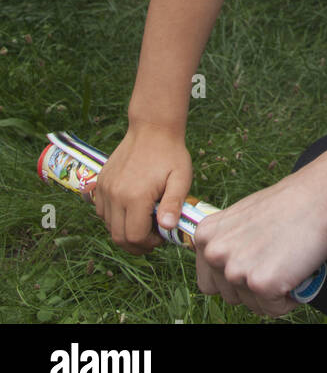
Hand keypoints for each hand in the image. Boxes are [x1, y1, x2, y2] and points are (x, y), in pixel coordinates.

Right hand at [94, 123, 191, 253]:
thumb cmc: (170, 154)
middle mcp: (115, 195)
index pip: (134, 237)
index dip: (148, 244)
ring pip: (108, 226)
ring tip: (143, 222)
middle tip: (152, 238)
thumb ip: (174, 204)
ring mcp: (104, 189)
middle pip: (118, 237)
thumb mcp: (181, 177)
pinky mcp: (99, 183)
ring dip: (124, 231)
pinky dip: (113, 218)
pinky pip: (101, 211)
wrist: (152, 128)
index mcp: (135, 197)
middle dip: (136, 244)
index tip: (161, 236)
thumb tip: (168, 227)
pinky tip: (130, 210)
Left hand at [194, 150, 326, 317]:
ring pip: (252, 305)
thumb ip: (229, 240)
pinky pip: (275, 309)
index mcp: (206, 235)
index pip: (210, 280)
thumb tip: (230, 265)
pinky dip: (290, 297)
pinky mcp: (262, 283)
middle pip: (230, 296)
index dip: (238, 276)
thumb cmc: (292, 201)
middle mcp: (214, 253)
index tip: (257, 263)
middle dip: (256, 285)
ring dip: (273, 292)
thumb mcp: (245, 215)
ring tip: (290, 262)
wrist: (324, 193)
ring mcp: (237, 269)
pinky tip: (299, 271)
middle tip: (279, 260)